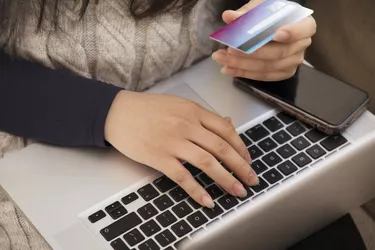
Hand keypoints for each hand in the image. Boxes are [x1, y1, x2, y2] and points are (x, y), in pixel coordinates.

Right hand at [105, 91, 258, 207]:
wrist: (117, 112)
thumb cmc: (146, 108)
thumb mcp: (178, 104)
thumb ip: (202, 115)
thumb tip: (227, 124)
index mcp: (193, 111)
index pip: (225, 130)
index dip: (241, 147)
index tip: (248, 159)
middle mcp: (186, 125)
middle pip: (221, 148)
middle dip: (241, 166)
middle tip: (252, 179)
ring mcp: (173, 142)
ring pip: (207, 163)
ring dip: (226, 179)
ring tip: (237, 191)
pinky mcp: (159, 157)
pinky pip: (183, 177)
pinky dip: (197, 190)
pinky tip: (207, 200)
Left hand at [213, 0, 316, 80]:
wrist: (275, 26)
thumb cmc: (271, 15)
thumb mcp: (261, 8)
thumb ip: (247, 13)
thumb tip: (229, 16)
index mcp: (304, 24)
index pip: (303, 29)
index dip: (291, 33)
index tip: (276, 34)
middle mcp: (301, 45)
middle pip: (278, 52)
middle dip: (251, 53)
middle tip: (230, 49)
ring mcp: (293, 61)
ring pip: (267, 67)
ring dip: (242, 65)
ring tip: (222, 58)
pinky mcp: (282, 73)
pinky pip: (263, 76)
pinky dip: (243, 73)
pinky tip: (228, 69)